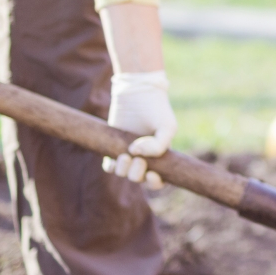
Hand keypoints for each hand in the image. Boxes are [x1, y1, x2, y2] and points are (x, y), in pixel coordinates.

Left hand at [103, 70, 174, 188]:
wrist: (138, 91)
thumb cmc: (156, 109)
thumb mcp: (166, 127)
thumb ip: (159, 146)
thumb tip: (136, 155)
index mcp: (160, 157)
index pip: (158, 181)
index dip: (154, 183)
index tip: (152, 174)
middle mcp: (144, 158)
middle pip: (139, 179)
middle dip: (137, 174)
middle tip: (138, 160)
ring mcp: (128, 154)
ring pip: (123, 174)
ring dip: (124, 170)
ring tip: (125, 155)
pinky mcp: (112, 146)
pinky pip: (109, 166)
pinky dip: (111, 166)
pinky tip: (116, 157)